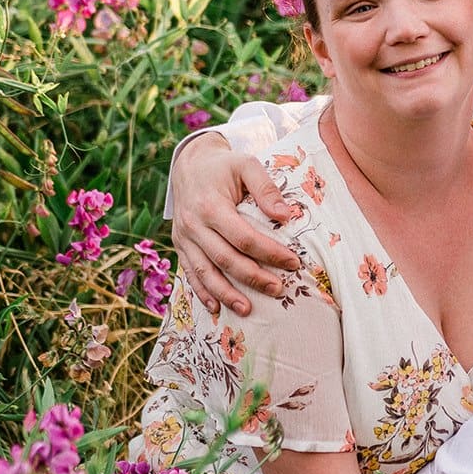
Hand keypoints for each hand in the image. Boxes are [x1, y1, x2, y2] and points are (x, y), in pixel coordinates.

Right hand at [170, 132, 298, 314]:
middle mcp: (193, 224)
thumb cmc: (224, 166)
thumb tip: (287, 215)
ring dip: (226, 293)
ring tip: (248, 310)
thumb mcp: (247, 165)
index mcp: (210, 205)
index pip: (243, 237)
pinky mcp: (180, 245)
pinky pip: (190, 272)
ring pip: (205, 272)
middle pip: (225, 258)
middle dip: (252, 277)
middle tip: (278, 290)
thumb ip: (266, 188)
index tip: (293, 262)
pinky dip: (202, 292)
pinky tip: (216, 308)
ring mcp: (183, 237)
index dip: (269, 252)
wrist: (189, 164)